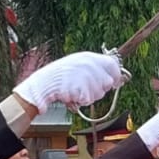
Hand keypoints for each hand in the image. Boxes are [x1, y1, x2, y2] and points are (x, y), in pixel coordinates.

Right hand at [12, 51, 127, 111]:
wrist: (42, 83)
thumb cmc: (58, 76)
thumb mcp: (76, 64)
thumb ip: (94, 68)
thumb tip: (115, 78)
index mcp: (88, 57)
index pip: (112, 64)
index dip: (116, 75)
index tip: (115, 82)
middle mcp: (90, 65)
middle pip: (108, 82)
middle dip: (100, 88)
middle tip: (84, 88)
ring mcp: (87, 77)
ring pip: (99, 93)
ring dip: (89, 96)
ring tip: (75, 90)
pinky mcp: (83, 90)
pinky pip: (89, 100)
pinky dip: (81, 101)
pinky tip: (72, 95)